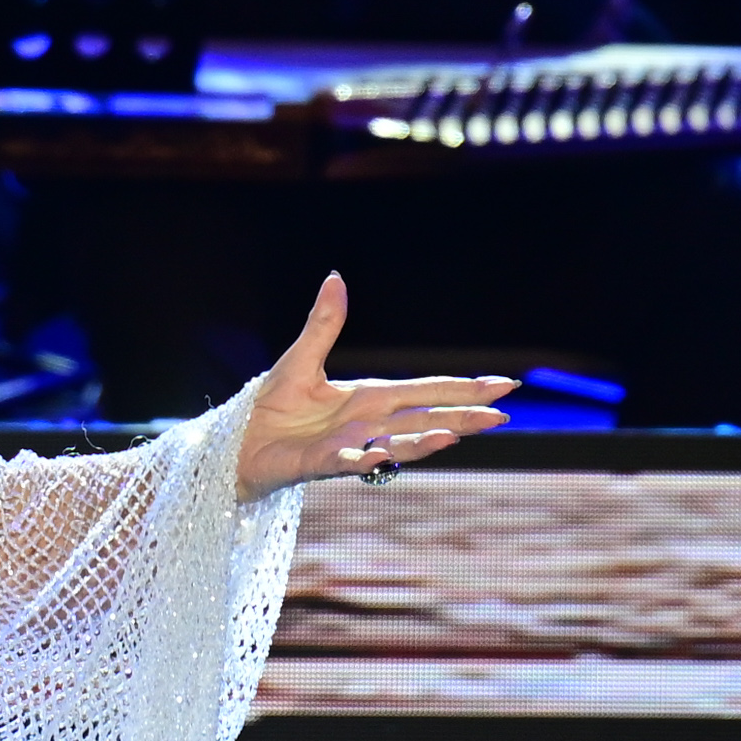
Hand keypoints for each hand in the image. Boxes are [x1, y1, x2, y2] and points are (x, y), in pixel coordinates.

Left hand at [236, 274, 515, 497]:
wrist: (236, 442)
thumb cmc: (269, 407)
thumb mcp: (301, 358)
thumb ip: (324, 324)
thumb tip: (336, 277)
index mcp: (368, 398)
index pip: (425, 391)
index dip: (463, 388)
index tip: (504, 386)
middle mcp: (367, 424)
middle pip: (424, 419)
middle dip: (462, 418)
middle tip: (502, 417)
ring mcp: (348, 446)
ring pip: (397, 444)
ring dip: (426, 442)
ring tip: (456, 436)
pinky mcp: (320, 463)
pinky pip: (348, 462)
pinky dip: (368, 459)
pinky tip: (385, 455)